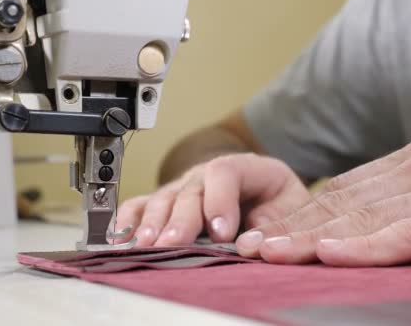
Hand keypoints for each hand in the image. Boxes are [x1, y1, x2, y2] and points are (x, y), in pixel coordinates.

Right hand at [115, 153, 309, 245]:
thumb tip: (250, 242)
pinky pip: (141, 206)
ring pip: (164, 199)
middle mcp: (207, 175)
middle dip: (181, 219)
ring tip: (147, 243)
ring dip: (153, 222)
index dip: (220, 201)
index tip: (221, 233)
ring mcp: (183, 187)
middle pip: (190, 189)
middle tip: (173, 243)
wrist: (266, 197)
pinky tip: (121, 237)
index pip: (225, 172)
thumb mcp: (290, 208)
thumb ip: (274, 222)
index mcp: (244, 167)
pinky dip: (129, 220)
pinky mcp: (165, 203)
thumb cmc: (278, 203)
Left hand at [236, 140, 410, 265]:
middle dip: (290, 229)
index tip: (260, 235)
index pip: (338, 194)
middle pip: (339, 204)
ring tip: (269, 254)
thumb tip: (357, 229)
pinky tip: (332, 255)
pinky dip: (368, 246)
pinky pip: (409, 233)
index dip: (296, 217)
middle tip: (246, 249)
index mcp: (407, 164)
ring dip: (311, 238)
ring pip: (364, 217)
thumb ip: (404, 204)